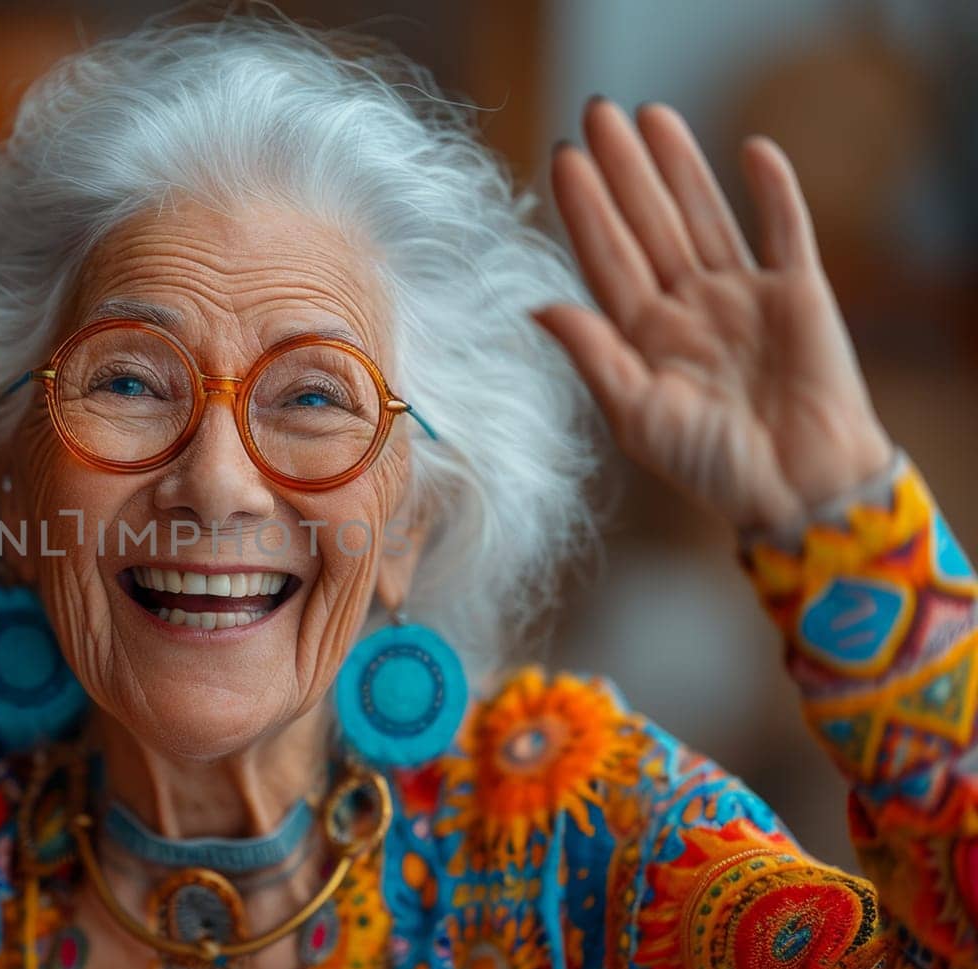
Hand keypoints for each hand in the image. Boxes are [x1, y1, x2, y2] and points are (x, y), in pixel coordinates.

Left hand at [535, 98, 894, 533]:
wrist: (795, 489)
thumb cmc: (710, 465)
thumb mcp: (635, 414)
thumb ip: (593, 355)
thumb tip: (537, 307)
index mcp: (643, 335)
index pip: (606, 258)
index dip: (585, 209)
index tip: (562, 159)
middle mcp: (688, 306)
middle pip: (648, 222)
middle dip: (623, 169)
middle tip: (597, 112)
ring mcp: (742, 296)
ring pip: (704, 215)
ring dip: (681, 165)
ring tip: (652, 114)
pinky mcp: (798, 294)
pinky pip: (785, 231)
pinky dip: (773, 192)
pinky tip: (751, 150)